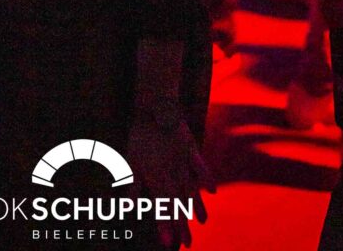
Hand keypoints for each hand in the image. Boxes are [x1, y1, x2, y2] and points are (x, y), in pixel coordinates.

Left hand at [127, 116, 214, 247]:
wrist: (155, 106)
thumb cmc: (140, 134)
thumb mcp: (132, 159)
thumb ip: (133, 184)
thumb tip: (131, 206)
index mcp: (156, 176)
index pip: (161, 207)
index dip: (164, 226)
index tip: (167, 243)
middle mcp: (172, 171)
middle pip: (178, 203)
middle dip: (182, 225)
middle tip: (187, 245)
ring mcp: (183, 160)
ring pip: (191, 189)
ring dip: (196, 207)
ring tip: (202, 223)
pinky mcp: (192, 148)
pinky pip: (200, 166)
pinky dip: (206, 179)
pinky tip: (211, 192)